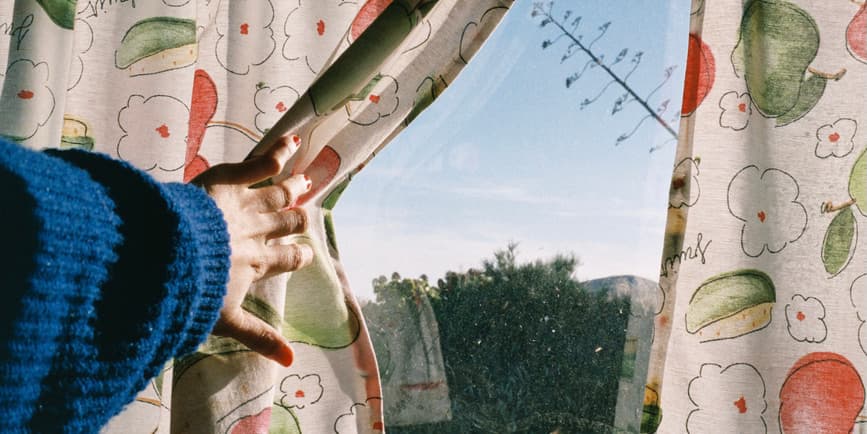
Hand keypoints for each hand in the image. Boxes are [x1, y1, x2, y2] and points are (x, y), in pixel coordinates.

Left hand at [192, 135, 312, 366]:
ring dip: (295, 186)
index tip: (305, 254)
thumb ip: (260, 337)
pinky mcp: (228, 181)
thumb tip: (291, 365)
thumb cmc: (192, 290)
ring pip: (279, 193)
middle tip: (306, 210)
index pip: (288, 259)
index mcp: (258, 263)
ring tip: (308, 178)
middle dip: (299, 218)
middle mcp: (258, 232)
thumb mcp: (226, 321)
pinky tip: (290, 141)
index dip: (299, 256)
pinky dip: (277, 152)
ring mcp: (245, 204)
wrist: (164, 255)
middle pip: (289, 222)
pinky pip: (258, 164)